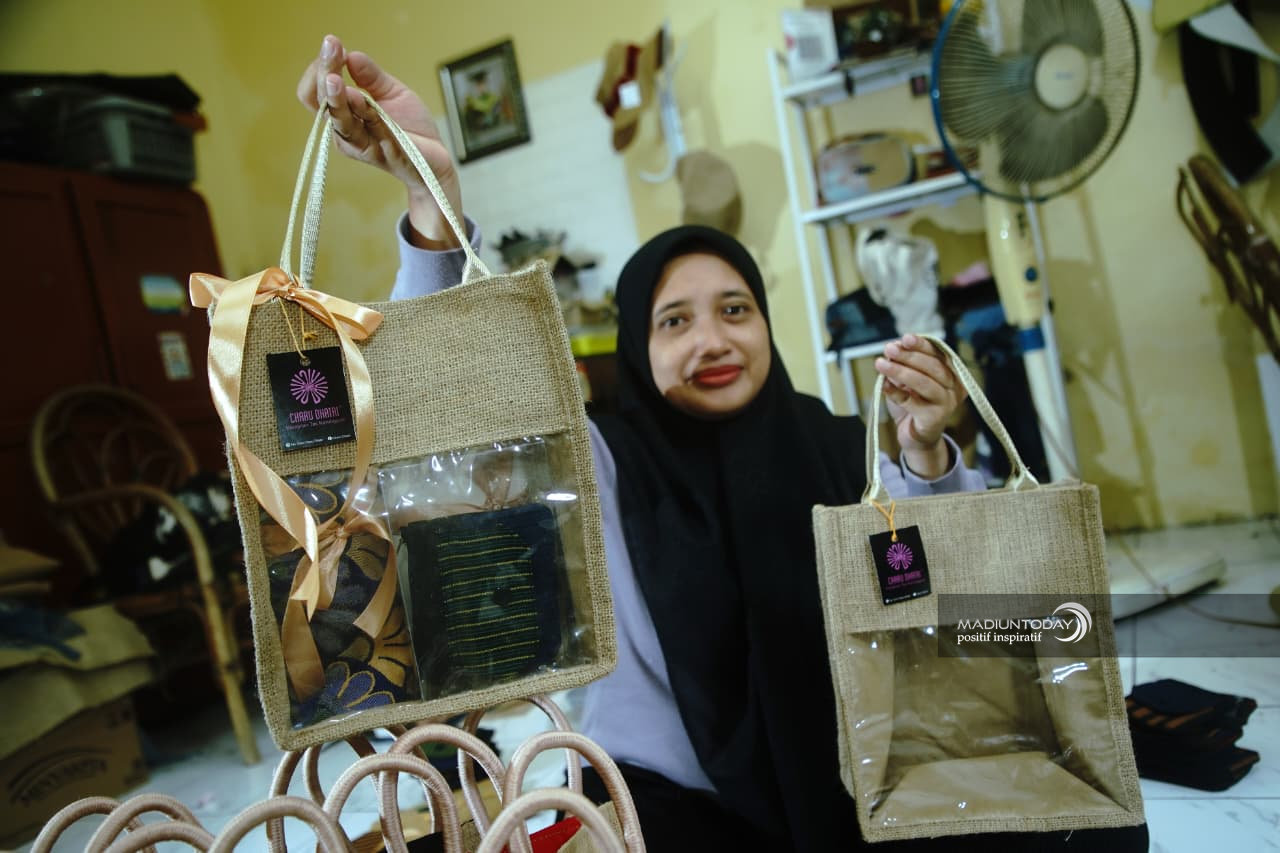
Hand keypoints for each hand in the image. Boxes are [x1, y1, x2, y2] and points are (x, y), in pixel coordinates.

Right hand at [297, 34, 462, 247]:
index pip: (315, 91)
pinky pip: (370, 133)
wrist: (436, 157)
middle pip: (320, 103)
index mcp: (344, 114)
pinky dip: (366, 115)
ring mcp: (361, 145)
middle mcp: (345, 132)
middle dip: (325, 72)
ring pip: (339, 121)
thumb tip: (352, 55)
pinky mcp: (381, 155)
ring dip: (337, 98)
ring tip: (336, 79)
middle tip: (331, 47)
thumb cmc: (411, 127)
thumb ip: (372, 77)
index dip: (321, 67)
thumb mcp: (392, 92)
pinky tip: (362, 98)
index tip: (333, 43)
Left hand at [873, 334, 966, 478]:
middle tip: (889, 349)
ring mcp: (947, 404)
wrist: (915, 436)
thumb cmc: (914, 403)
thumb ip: (904, 362)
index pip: (939, 354)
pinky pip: (911, 402)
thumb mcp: (908, 379)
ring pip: (924, 383)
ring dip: (900, 371)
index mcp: (953, 373)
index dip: (922, 345)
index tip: (904, 338)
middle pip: (934, 367)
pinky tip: (882, 384)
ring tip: (880, 363)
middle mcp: (955, 388)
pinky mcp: (933, 419)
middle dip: (909, 356)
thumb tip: (894, 345)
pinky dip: (895, 392)